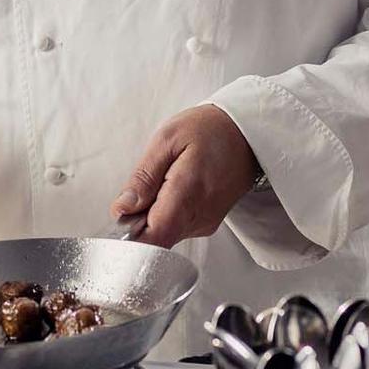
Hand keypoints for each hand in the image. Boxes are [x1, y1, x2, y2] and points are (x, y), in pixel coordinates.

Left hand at [110, 104, 258, 248]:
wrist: (247, 133)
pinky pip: (176, 228)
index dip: (130, 235)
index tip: (121, 216)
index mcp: (188, 194)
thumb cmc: (209, 130)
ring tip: (163, 182)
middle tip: (144, 188)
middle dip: (138, 221)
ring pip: (165, 234)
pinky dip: (166, 212)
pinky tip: (173, 189)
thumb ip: (143, 178)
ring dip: (152, 215)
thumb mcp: (167, 139)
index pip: (153, 238)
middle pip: (155, 239)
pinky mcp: (207, 224)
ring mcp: (205, 224)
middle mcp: (199, 217)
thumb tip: (122, 209)